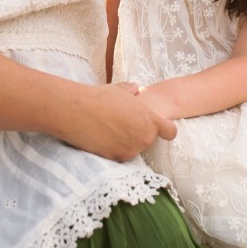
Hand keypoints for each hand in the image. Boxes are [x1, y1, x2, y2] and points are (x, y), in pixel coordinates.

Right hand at [61, 82, 176, 161]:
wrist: (76, 111)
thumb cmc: (99, 97)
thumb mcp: (120, 90)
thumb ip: (132, 91)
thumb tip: (136, 89)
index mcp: (150, 120)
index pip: (170, 132)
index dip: (165, 129)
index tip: (156, 127)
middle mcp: (144, 138)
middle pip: (149, 140)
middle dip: (139, 133)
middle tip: (122, 123)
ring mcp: (131, 150)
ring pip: (134, 148)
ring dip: (127, 142)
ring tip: (109, 129)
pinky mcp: (116, 159)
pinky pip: (121, 155)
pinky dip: (114, 149)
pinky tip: (102, 138)